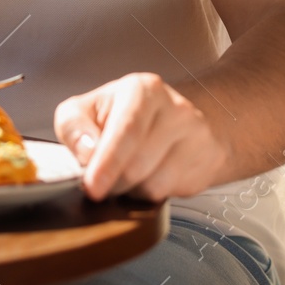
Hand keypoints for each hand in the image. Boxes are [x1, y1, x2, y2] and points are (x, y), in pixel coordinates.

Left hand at [53, 72, 228, 201]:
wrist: (172, 120)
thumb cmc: (120, 115)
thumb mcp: (86, 110)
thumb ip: (73, 126)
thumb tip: (87, 153)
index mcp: (143, 89)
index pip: (126, 131)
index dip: (107, 163)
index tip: (92, 187)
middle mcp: (176, 107)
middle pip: (138, 164)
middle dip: (113, 182)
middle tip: (102, 181)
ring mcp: (197, 133)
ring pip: (155, 185)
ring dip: (132, 191)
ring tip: (128, 174)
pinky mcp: (210, 157)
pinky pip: (172, 193)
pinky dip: (151, 195)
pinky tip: (148, 177)